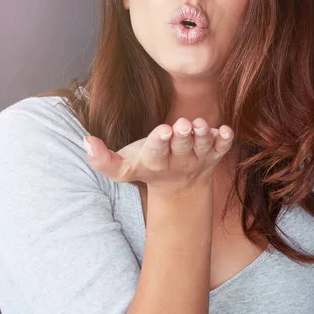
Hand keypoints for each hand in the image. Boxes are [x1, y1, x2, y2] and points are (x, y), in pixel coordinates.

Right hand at [83, 117, 234, 196]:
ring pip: (203, 146)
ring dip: (203, 136)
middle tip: (182, 125)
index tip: (162, 131)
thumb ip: (103, 159)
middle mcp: (179, 159)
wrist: (180, 188)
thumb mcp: (123, 169)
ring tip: (200, 125)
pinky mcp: (214, 153)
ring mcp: (199, 157)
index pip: (157, 151)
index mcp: (156, 161)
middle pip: (182, 147)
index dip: (159, 142)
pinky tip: (226, 131)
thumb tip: (86, 141)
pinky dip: (225, 140)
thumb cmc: (147, 167)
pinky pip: (222, 148)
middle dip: (182, 135)